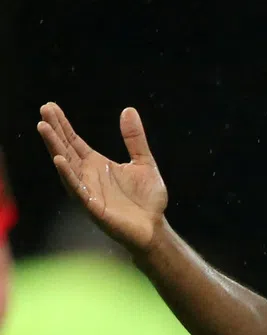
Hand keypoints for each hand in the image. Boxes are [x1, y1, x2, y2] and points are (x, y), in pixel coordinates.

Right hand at [38, 103, 167, 252]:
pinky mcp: (93, 207)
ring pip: (66, 166)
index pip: (74, 141)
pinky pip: (77, 190)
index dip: (63, 125)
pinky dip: (68, 175)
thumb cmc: (147, 199)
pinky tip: (59, 161)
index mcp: (97, 164)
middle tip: (43, 110)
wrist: (154, 228)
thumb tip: (128, 109)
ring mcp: (88, 191)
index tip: (50, 107)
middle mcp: (88, 176)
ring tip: (43, 128)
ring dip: (55, 148)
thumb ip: (134, 138)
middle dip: (54, 130)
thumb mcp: (144, 162)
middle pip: (66, 149)